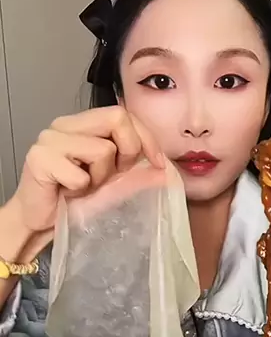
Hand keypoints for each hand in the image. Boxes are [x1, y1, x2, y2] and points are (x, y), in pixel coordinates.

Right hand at [10, 106, 162, 236]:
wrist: (40, 223)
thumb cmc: (73, 201)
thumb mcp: (112, 186)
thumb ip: (136, 174)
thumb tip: (166, 172)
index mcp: (83, 124)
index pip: (122, 114)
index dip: (146, 137)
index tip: (158, 163)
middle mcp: (65, 125)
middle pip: (116, 118)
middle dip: (128, 151)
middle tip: (112, 176)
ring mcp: (50, 139)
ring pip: (102, 149)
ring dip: (99, 178)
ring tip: (83, 187)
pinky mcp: (39, 158)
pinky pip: (80, 175)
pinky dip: (79, 190)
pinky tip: (67, 193)